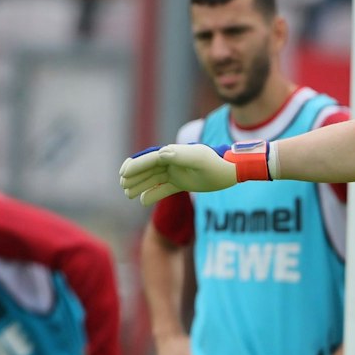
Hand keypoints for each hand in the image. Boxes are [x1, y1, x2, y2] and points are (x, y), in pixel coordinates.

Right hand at [119, 142, 256, 205]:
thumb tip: (161, 153)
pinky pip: (164, 188)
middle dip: (134, 175)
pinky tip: (142, 200)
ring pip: (154, 178)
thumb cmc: (216, 163)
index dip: (136, 165)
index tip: (123, 173)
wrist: (232, 171)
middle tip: (121, 184)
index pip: (150, 159)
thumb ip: (181, 156)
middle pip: (149, 168)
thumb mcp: (200, 159)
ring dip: (140, 185)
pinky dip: (153, 194)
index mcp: (175, 154)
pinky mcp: (183, 182)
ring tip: (127, 193)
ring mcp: (178, 172)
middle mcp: (173, 161)